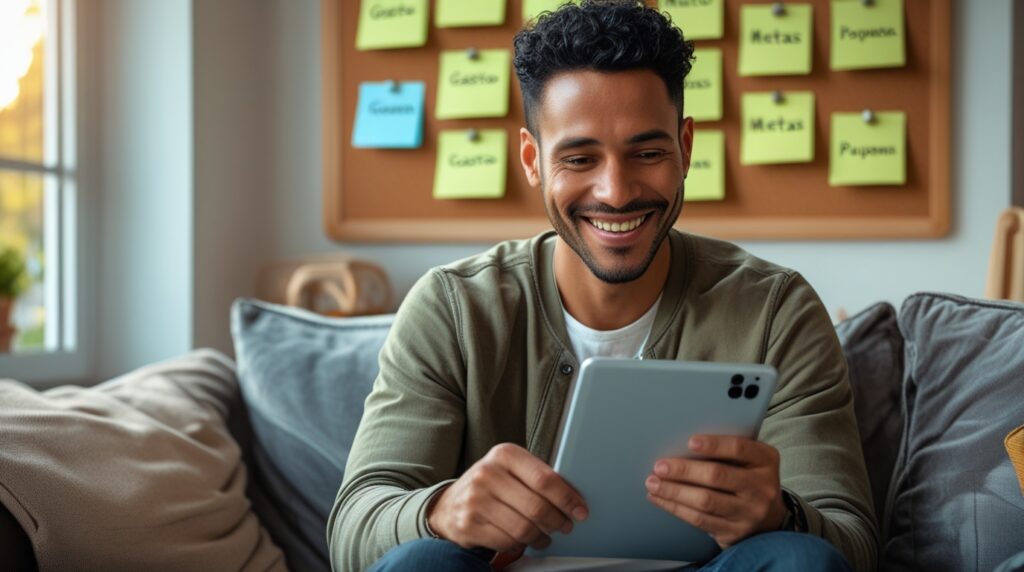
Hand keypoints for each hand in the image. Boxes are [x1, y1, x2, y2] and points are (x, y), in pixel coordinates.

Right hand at [427, 443, 588, 552]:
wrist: (448, 504)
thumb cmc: (490, 485)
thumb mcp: (510, 468)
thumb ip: (537, 476)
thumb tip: (573, 497)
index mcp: (504, 454)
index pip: (545, 478)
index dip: (568, 498)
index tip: (580, 510)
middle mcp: (487, 474)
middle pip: (537, 506)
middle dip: (558, 521)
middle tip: (566, 525)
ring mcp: (475, 500)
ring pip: (524, 528)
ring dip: (542, 536)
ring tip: (546, 535)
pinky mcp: (469, 524)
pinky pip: (508, 541)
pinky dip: (522, 544)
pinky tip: (525, 540)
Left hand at [644, 435, 786, 547]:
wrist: (769, 519)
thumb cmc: (749, 480)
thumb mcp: (750, 461)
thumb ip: (727, 451)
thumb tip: (682, 444)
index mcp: (765, 461)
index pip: (739, 448)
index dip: (714, 445)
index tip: (690, 442)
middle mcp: (761, 487)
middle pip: (717, 475)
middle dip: (684, 470)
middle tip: (660, 466)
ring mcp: (749, 512)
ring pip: (705, 501)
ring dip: (674, 491)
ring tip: (653, 483)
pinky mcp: (734, 532)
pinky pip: (699, 520)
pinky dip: (675, 508)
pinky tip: (660, 499)